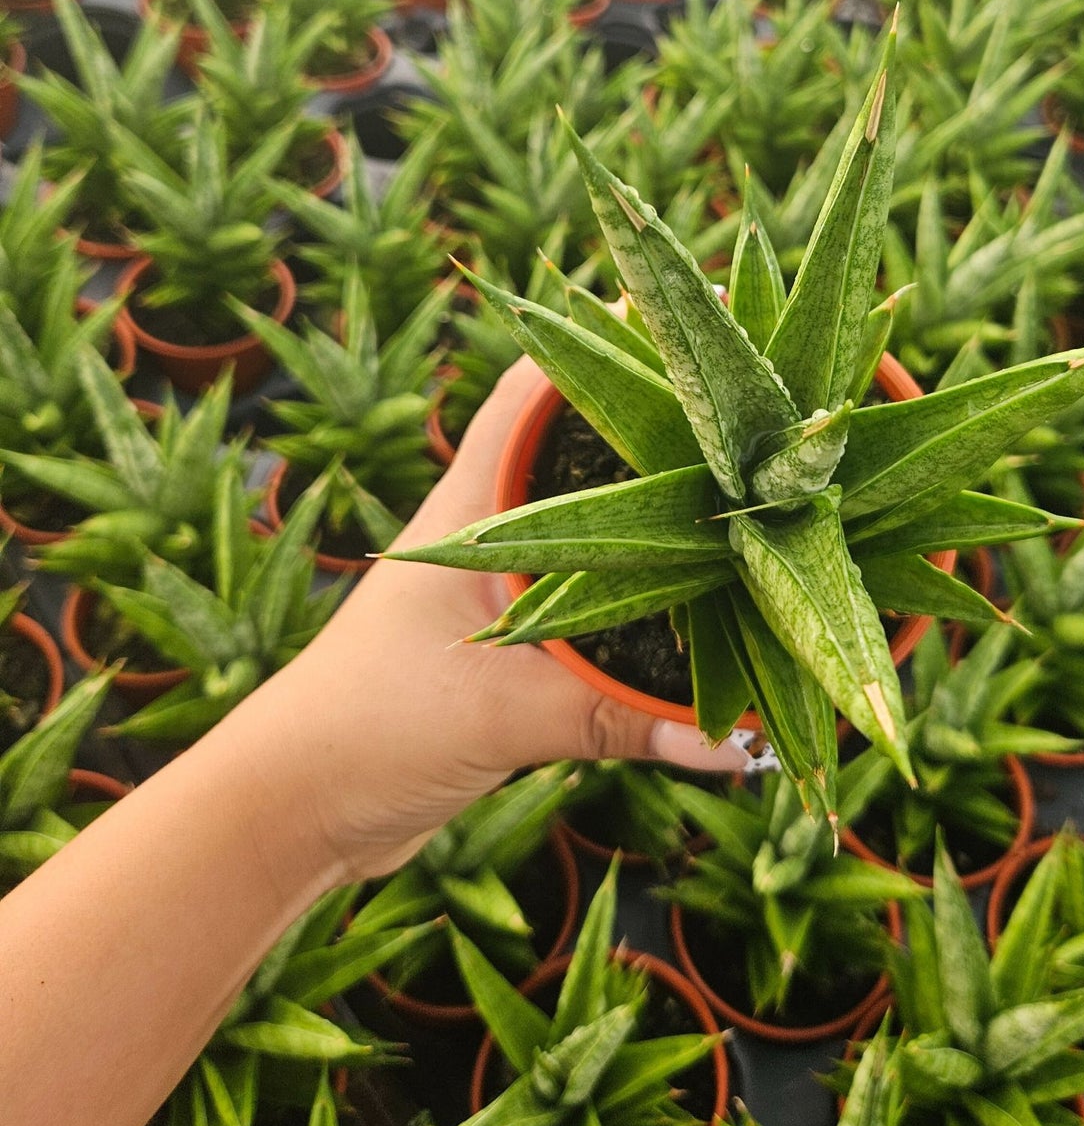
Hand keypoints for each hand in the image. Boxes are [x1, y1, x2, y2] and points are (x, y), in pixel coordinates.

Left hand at [249, 355, 746, 881]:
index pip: (534, 391)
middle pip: (580, 453)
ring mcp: (500, 586)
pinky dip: (645, 598)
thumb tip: (737, 740)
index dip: (601, 343)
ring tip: (740, 501)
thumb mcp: (505, 714)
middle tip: (743, 414)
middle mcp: (489, 531)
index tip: (680, 317)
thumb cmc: (369, 726)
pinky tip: (700, 610)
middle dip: (655, 430)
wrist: (297, 808)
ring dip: (655, 520)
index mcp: (472, 509)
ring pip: (595, 530)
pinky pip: (595, 601)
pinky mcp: (512, 645)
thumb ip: (621, 716)